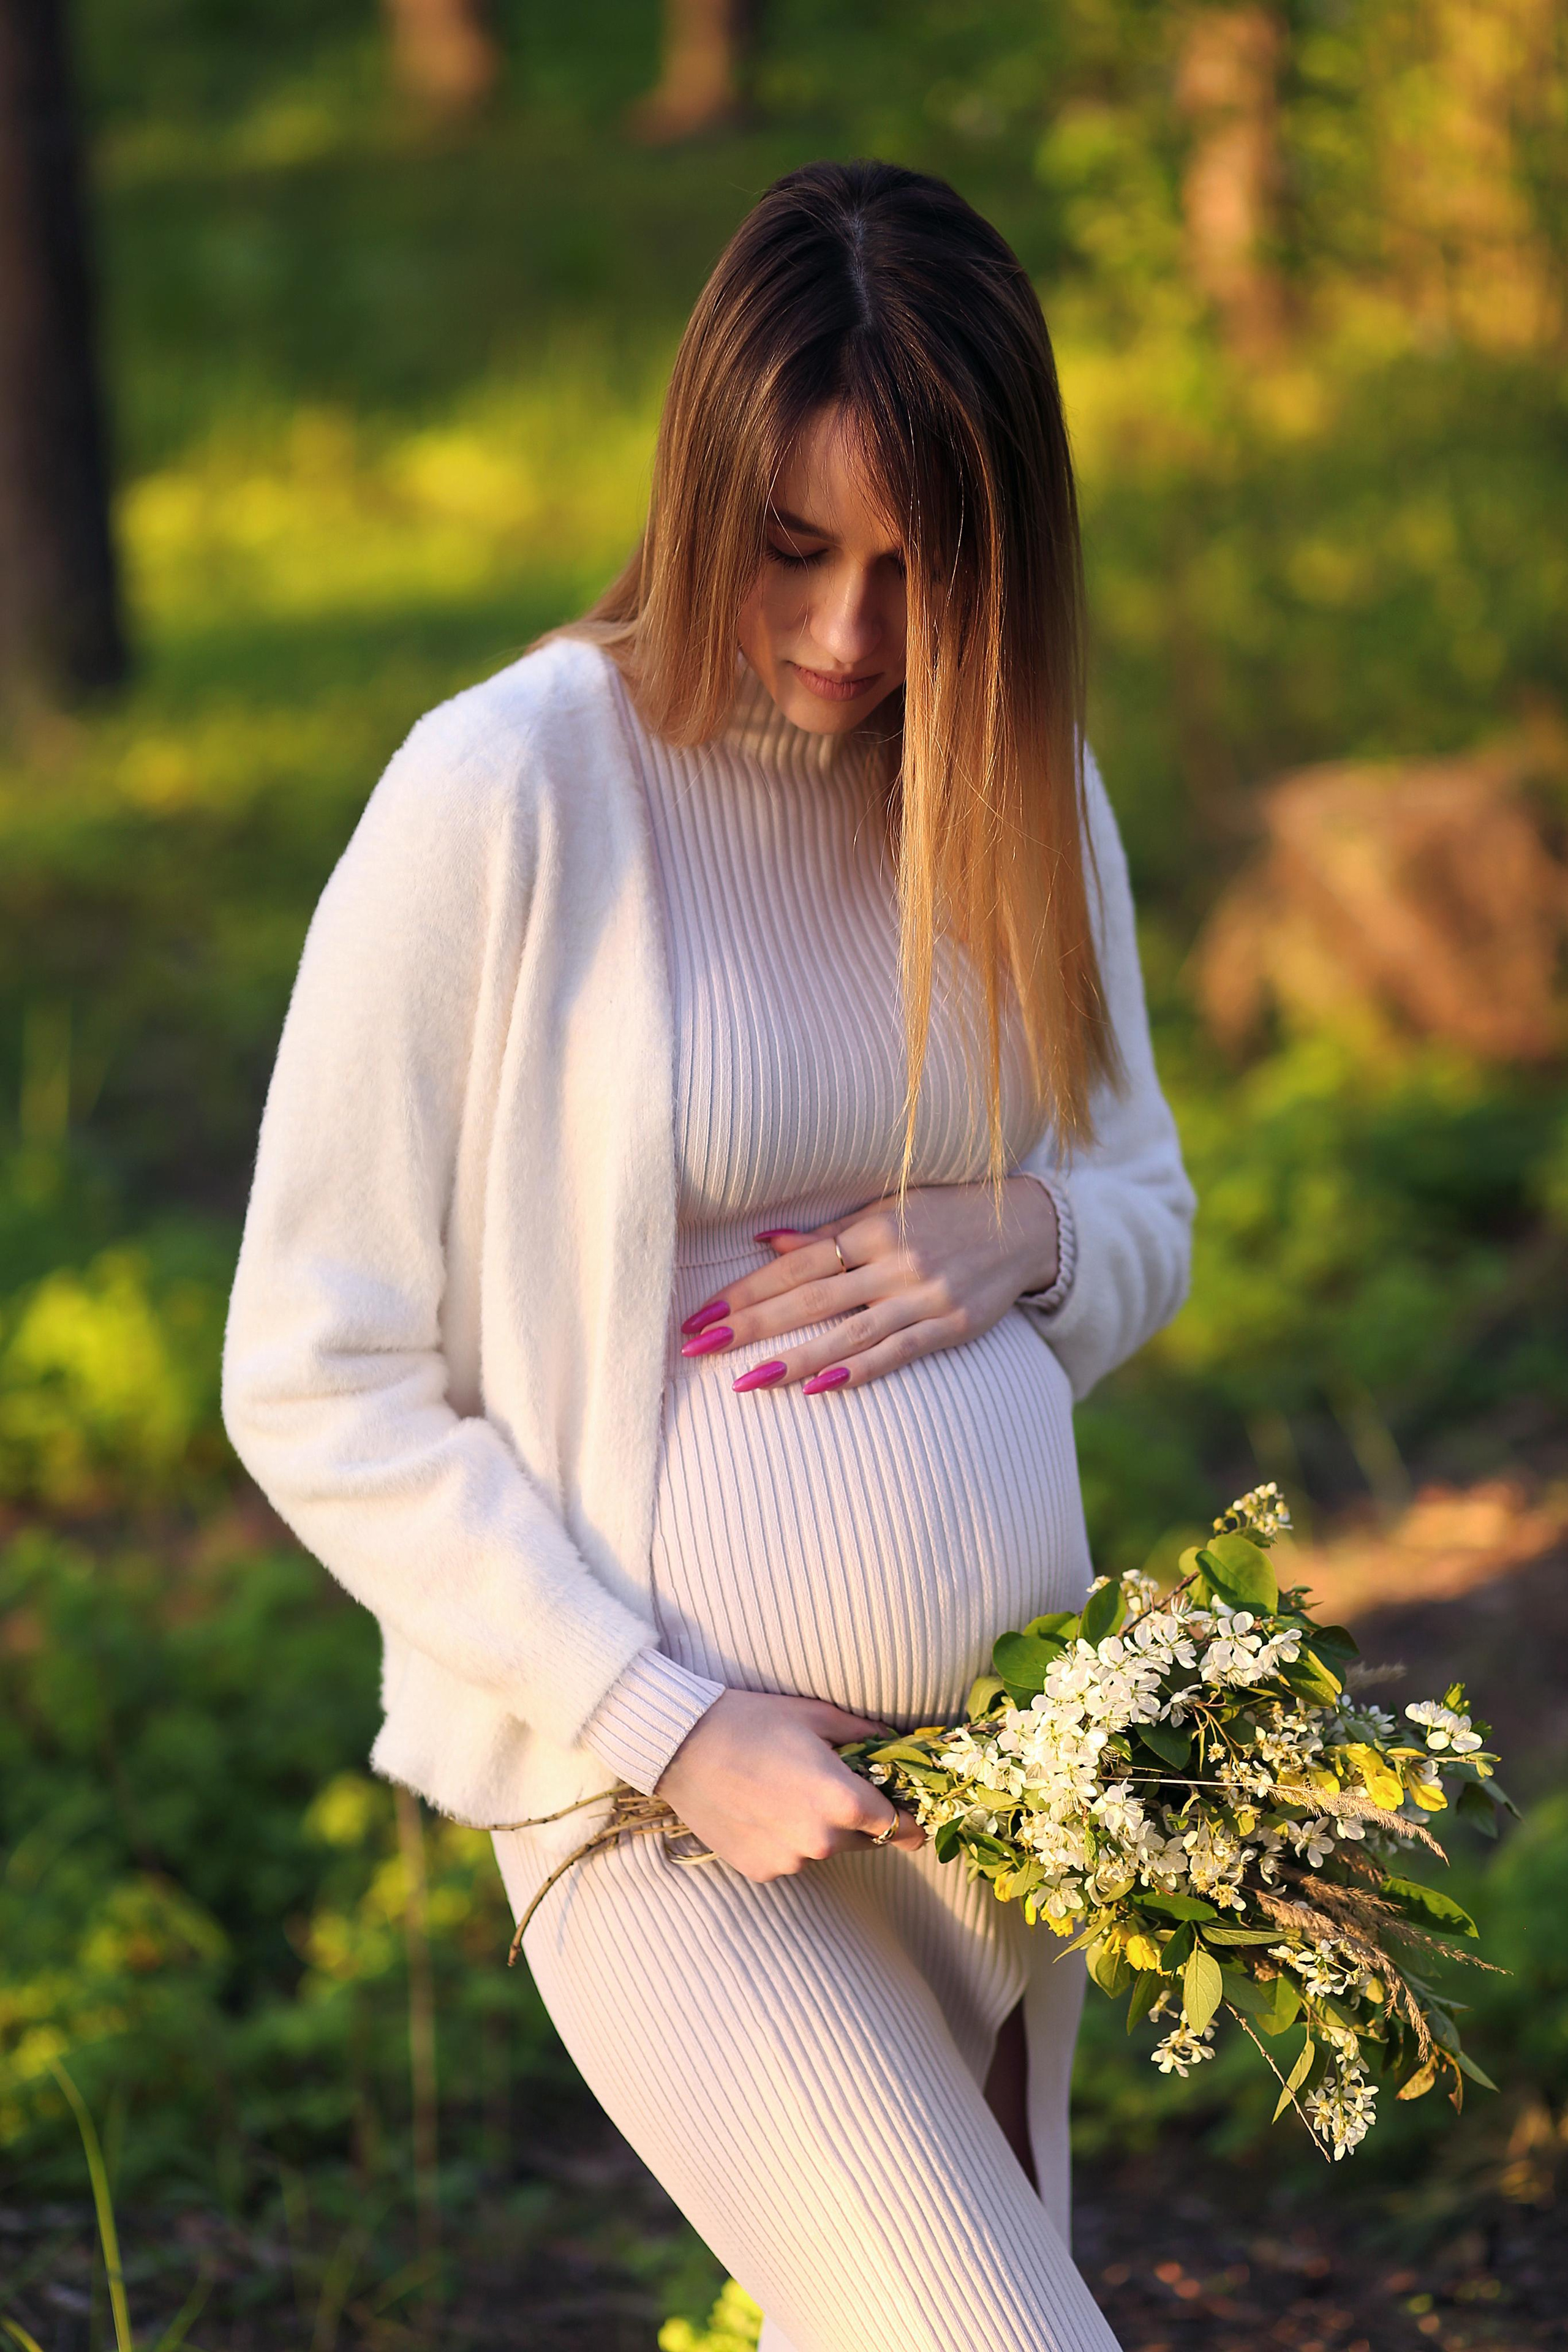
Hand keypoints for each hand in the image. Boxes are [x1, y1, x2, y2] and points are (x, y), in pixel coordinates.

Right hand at [656, 1689, 925, 1880]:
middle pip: (865, 1840)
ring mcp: (790, 1861)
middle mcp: (822, 1841)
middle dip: (861, 1819)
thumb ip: (865, 1736)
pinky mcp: (761, 1870)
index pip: (901, 1826)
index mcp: (843, 1802)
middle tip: (837, 1787)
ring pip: (825, 1849)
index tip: (913, 1815)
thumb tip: (897, 1746)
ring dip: (821, 1829)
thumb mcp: (816, 1715)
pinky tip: (763, 1808)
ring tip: (789, 1792)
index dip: (912, 1820)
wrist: (682, 1746)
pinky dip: (786, 1839)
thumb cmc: (752, 1721)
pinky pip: (790, 1858)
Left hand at [679, 1177, 1058, 1395]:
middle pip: (810, 1296)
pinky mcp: (952, 1325)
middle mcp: (894, 1260)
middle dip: (750, 1323)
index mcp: (873, 1226)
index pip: (796, 1263)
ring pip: (847, 1331)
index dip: (745, 1289)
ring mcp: (924, 1295)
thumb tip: (766, 1241)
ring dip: (793, 1357)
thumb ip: (830, 1234)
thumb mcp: (887, 1209)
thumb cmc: (946, 1214)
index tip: (702, 1314)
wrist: (1027, 1227)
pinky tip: (819, 1387)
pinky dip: (858, 1369)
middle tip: (699, 1345)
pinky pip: (897, 1352)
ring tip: (746, 1380)